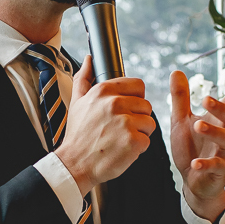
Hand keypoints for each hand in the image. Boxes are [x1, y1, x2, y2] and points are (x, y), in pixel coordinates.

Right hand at [55, 55, 155, 195]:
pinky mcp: (133, 141)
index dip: (135, 99)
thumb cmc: (77, 135)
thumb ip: (84, 78)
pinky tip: (123, 149)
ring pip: (149, 123)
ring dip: (139, 133)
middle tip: (120, 130)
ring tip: (121, 140)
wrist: (74, 164)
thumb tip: (89, 59)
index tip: (125, 111)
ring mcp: (125, 123)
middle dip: (137, 118)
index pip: (138, 86)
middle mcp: (115, 104)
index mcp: (104, 91)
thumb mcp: (77, 102)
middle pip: (146, 105)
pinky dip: (138, 148)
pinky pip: (147, 140)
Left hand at [169, 72, 224, 222]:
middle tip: (204, 99)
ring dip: (213, 132)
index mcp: (220, 120)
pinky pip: (216, 166)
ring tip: (197, 125)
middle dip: (220, 108)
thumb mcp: (181, 120)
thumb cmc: (191, 147)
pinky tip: (194, 162)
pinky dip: (206, 164)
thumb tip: (176, 71)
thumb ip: (181, 98)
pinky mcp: (219, 170)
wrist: (193, 180)